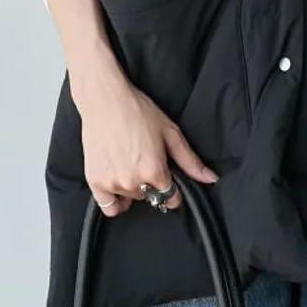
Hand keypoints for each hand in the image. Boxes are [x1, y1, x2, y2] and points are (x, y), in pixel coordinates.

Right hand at [67, 58, 219, 216]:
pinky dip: (116, 200)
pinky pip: (109, 207)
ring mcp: (112, 183)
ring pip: (132, 199)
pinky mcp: (95, 181)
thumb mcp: (170, 132)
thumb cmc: (137, 111)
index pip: (171, 199)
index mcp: (154, 171)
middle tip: (147, 161)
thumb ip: (190, 160)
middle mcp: (133, 182)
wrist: (105, 100)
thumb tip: (210, 178)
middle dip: (153, 184)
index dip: (174, 189)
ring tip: (131, 163)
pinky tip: (119, 182)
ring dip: (135, 188)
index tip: (169, 178)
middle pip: (151, 197)